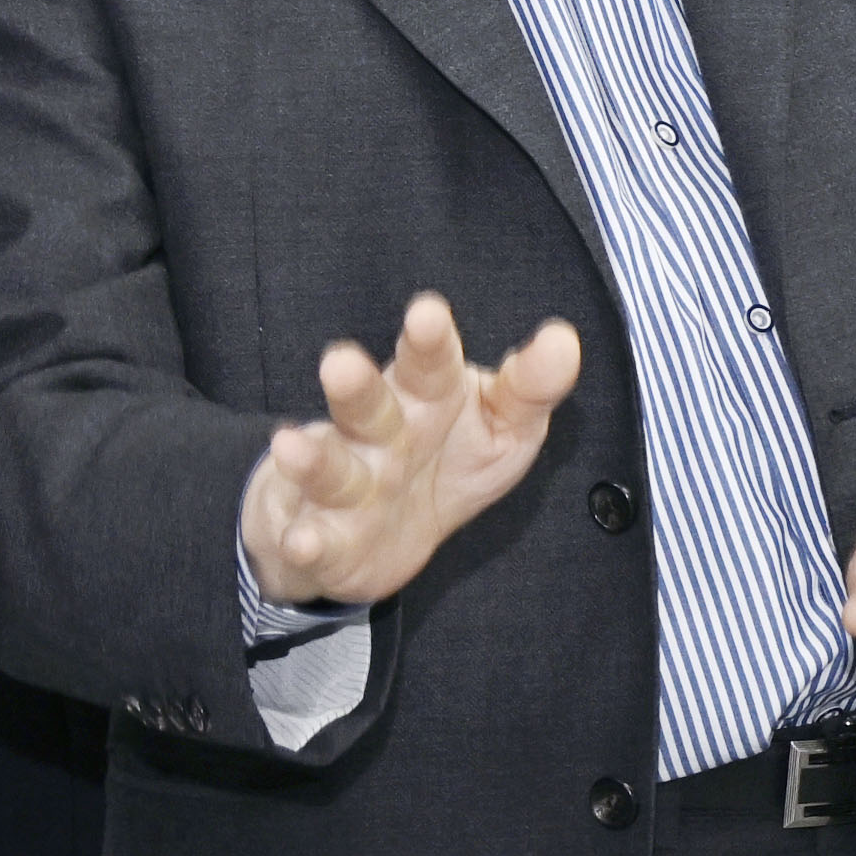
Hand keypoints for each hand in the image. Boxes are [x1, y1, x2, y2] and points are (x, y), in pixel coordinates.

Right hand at [238, 294, 580, 611]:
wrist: (371, 534)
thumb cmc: (444, 460)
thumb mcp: (502, 427)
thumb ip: (530, 387)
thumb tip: (563, 341)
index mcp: (424, 398)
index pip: (429, 365)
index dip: (429, 343)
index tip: (428, 312)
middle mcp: (378, 433)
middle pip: (366, 407)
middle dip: (355, 388)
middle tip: (340, 362)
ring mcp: (344, 484)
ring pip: (330, 470)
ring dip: (312, 461)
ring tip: (292, 444)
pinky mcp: (322, 538)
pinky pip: (313, 541)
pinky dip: (304, 543)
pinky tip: (302, 542)